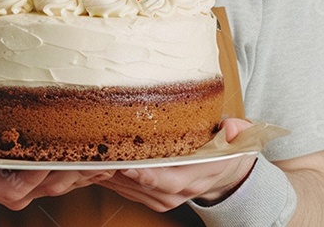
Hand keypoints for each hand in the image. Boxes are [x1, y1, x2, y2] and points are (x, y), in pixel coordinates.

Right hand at [0, 118, 112, 210]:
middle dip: (77, 166)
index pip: (26, 180)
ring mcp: (30, 191)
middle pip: (53, 181)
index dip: (46, 167)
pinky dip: (82, 170)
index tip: (66, 149)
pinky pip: (64, 180)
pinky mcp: (39, 185)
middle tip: (100, 146)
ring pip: (63, 183)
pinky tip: (100, 155)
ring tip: (108, 149)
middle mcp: (17, 192)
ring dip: (85, 169)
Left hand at [96, 118, 257, 210]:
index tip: (127, 165)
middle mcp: (177, 191)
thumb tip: (232, 126)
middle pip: (141, 185)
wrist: (223, 174)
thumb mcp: (238, 138)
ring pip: (128, 188)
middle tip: (94, 158)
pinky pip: (124, 190)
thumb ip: (238, 130)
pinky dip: (107, 178)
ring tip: (85, 159)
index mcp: (197, 176)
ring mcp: (162, 197)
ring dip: (106, 176)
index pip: (170, 181)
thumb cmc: (224, 150)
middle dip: (116, 173)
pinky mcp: (149, 197)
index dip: (148, 175)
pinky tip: (92, 164)